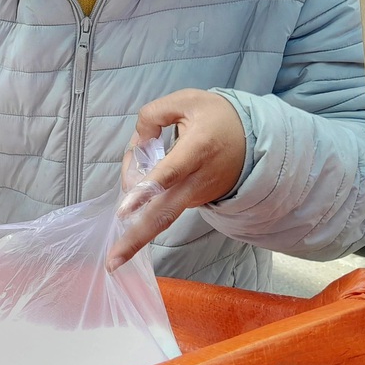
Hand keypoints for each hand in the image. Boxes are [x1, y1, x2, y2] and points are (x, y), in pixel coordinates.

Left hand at [106, 89, 245, 272]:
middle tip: (112, 264)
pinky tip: (139, 183)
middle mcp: (197, 180)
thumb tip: (135, 144)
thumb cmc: (215, 119)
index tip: (124, 210)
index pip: (170, 173)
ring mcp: (195, 196)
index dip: (147, 189)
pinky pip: (161, 204)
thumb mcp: (186, 101)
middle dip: (135, 240)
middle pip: (164, 215)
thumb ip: (153, 115)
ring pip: (159, 212)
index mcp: (198, 149)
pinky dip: (141, 198)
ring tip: (128, 185)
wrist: (252, 142)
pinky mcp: (191, 203)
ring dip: (132, 211)